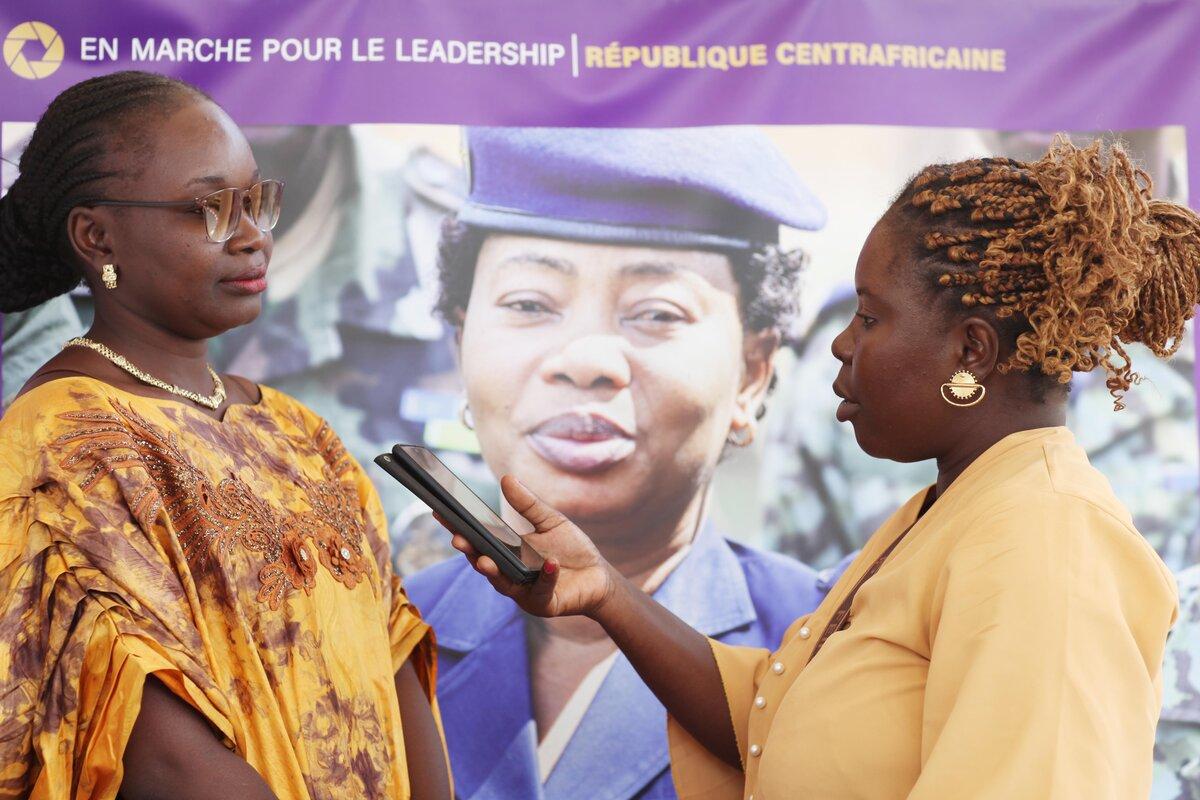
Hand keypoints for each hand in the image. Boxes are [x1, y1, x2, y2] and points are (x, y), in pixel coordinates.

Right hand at [436, 475, 617, 618]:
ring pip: (503, 583)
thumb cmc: (571, 548)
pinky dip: (546, 576)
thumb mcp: (550, 521)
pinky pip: (541, 590)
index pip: (478, 539)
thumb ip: (527, 504)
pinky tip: (550, 563)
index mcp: (506, 552)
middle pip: (483, 563)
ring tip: (485, 561)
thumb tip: (505, 478)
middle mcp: (508, 574)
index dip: (459, 528)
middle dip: (470, 552)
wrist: (598, 577)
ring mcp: (523, 591)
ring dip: (494, 572)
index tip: (441, 513)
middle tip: (458, 540)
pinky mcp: (543, 603)